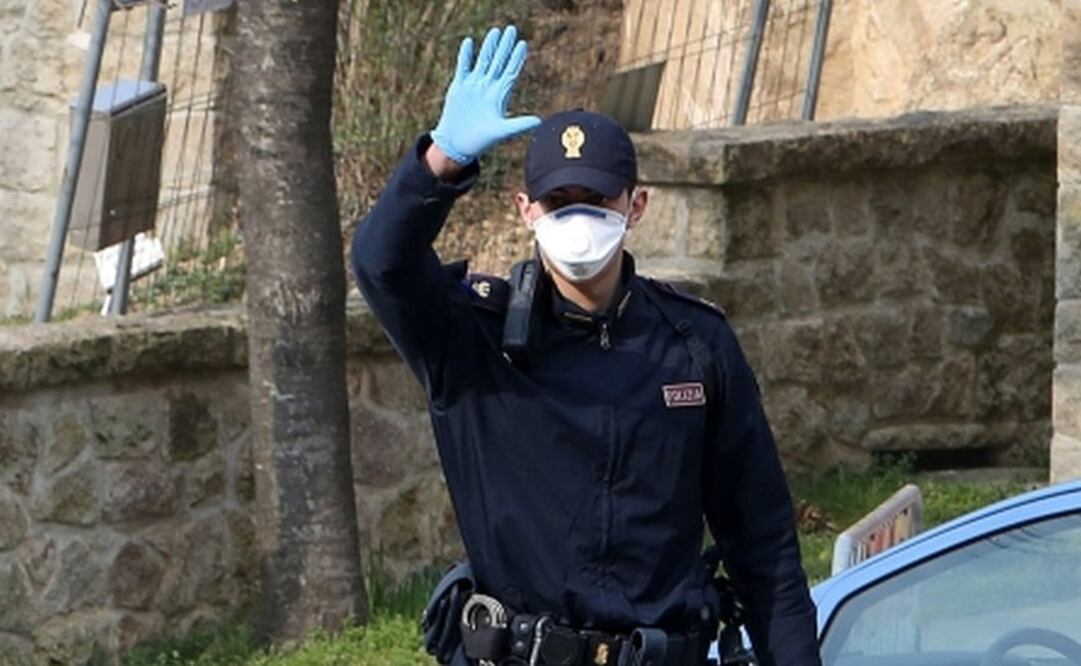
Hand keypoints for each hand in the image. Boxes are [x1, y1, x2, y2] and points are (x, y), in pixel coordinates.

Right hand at [431, 25, 540, 164]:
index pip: (511, 72)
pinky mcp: (459, 86)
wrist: (458, 144)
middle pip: (499, 61)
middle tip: (512, 29)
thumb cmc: (481, 140)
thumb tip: (539, 121)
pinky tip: (469, 42)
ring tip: (496, 31)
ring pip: (483, 60)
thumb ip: (519, 125)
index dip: (517, 58)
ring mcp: (474, 85)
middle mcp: (488, 87)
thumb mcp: (502, 132)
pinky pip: (463, 66)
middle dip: (505, 46)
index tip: (523, 44)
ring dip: (489, 46)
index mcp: (500, 95)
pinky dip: (466, 55)